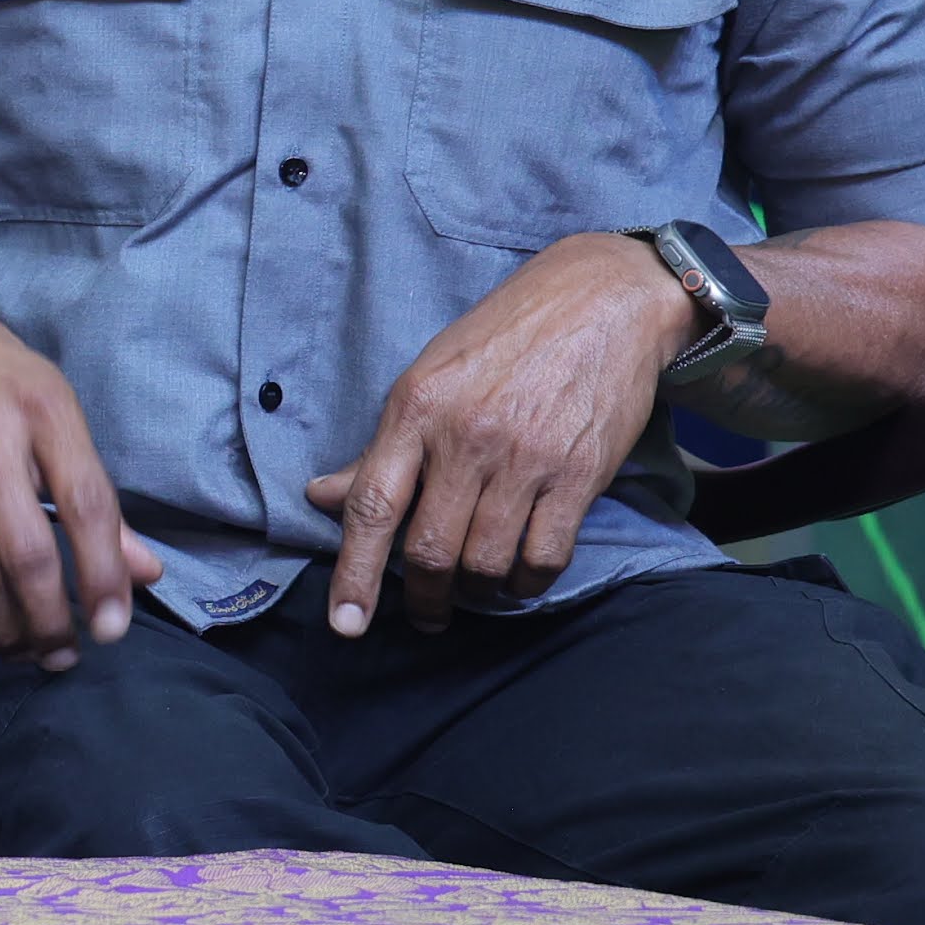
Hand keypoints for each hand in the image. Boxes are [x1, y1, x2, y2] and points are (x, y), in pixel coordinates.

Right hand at [0, 268, 163, 666]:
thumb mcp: (50, 404)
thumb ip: (92, 490)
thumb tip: (144, 569)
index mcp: (43, 413)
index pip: (88, 510)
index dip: (105, 580)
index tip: (110, 628)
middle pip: (28, 557)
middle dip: (51, 622)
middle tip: (62, 652)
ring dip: (1, 629)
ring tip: (20, 647)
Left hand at [310, 232, 679, 632]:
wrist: (602, 300)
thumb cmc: (505, 338)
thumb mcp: (429, 377)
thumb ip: (382, 447)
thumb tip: (322, 497)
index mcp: (415, 409)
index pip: (371, 506)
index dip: (355, 574)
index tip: (345, 623)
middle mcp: (465, 438)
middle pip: (430, 549)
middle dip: (424, 599)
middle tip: (427, 615)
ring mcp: (525, 458)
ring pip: (485, 562)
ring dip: (477, 592)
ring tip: (476, 590)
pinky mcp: (580, 474)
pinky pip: (545, 555)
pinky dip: (527, 580)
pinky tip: (520, 575)